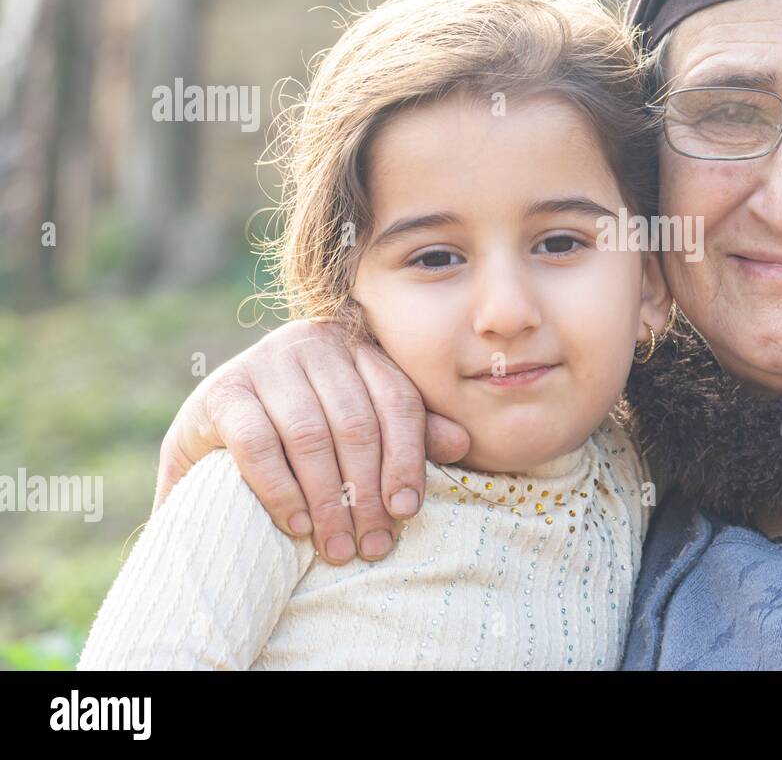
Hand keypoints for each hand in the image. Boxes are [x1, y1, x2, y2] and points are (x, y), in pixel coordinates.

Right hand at [154, 319, 470, 562]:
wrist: (210, 432)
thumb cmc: (301, 434)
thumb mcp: (358, 428)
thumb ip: (408, 432)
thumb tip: (462, 443)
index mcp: (357, 347)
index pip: (397, 400)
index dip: (407, 459)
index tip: (407, 511)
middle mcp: (313, 343)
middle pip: (356, 423)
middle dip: (368, 493)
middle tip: (373, 545)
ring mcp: (264, 362)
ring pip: (310, 436)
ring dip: (329, 501)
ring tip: (338, 547)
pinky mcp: (222, 392)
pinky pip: (258, 445)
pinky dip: (281, 491)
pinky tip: (298, 525)